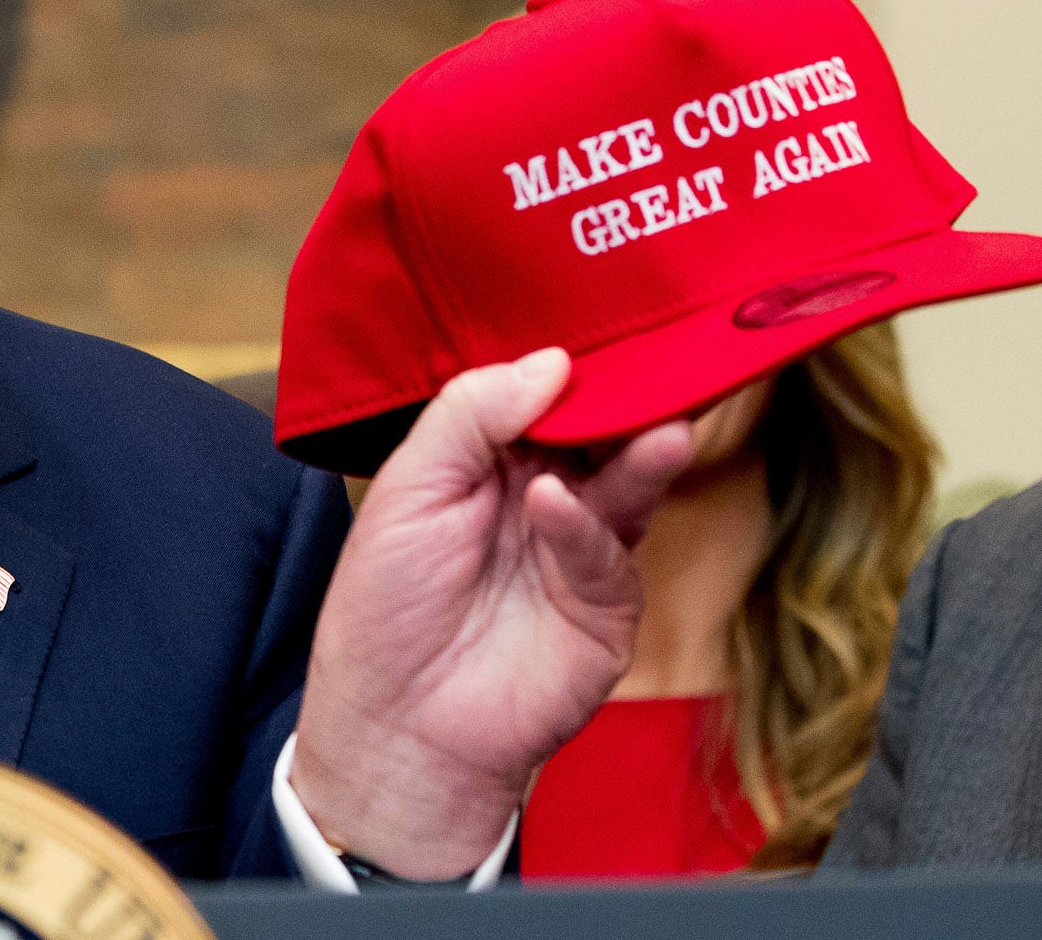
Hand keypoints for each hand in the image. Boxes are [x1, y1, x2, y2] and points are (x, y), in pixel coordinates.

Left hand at [289, 348, 693, 877]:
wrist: (396, 727)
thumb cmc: (385, 607)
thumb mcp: (408, 487)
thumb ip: (469, 415)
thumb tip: (550, 361)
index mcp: (493, 457)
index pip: (546, 390)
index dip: (569, 358)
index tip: (600, 315)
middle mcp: (547, 492)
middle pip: (603, 427)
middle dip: (629, 391)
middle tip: (657, 350)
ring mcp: (582, 548)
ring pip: (628, 480)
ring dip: (640, 446)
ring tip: (657, 417)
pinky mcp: (606, 606)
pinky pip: (608, 550)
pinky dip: (585, 524)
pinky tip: (556, 503)